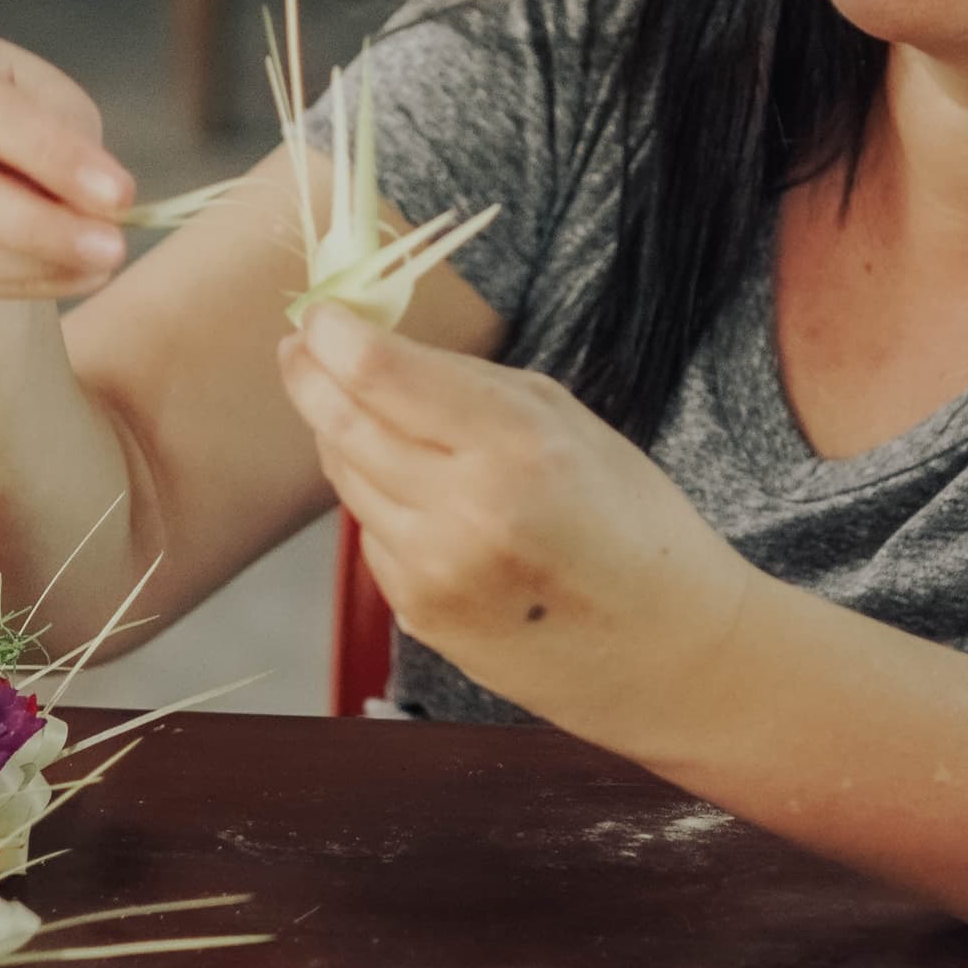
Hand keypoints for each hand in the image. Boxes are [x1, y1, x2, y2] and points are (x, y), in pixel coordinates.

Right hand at [0, 9, 138, 303]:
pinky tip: (62, 278)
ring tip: (98, 265)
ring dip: (24, 264)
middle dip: (32, 224)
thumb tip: (95, 204)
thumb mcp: (34, 94)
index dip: (44, 149)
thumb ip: (60, 131)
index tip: (119, 193)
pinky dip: (6, 283)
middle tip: (112, 249)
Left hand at [277, 303, 758, 748]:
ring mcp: (435, 572)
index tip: (319, 314)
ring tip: (361, 411)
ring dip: (342, 437)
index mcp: (516, 448)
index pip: (380, 374)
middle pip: (343, 423)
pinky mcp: (420, 614)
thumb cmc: (635, 525)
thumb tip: (379, 349)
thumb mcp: (573, 424)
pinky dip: (380, 503)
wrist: (667, 652)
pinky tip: (419, 495)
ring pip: (347, 480)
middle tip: (299, 347)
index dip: (333, 334)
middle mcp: (465, 512)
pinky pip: (372, 535)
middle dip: (311, 376)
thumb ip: (473, 385)